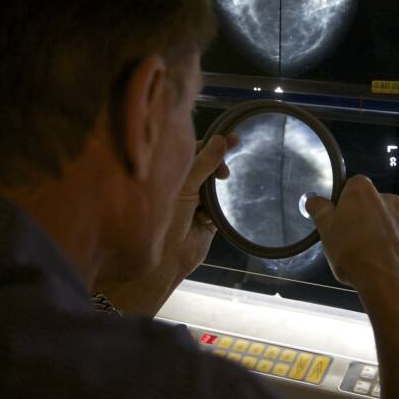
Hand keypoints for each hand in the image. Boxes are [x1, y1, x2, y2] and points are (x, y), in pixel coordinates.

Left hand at [95, 133, 237, 314]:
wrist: (165, 259)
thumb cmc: (165, 218)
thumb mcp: (184, 185)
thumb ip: (204, 162)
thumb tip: (221, 139)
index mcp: (171, 174)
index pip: (193, 151)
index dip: (212, 145)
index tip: (233, 139)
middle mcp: (182, 187)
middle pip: (207, 167)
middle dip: (219, 166)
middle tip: (226, 174)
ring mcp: (195, 205)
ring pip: (215, 188)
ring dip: (218, 190)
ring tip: (220, 191)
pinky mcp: (207, 222)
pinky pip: (219, 209)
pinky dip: (217, 211)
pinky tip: (208, 218)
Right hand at [305, 175, 398, 310]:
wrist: (393, 286)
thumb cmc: (356, 257)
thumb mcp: (326, 233)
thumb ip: (320, 211)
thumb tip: (314, 200)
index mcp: (363, 193)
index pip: (352, 188)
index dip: (346, 205)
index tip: (342, 223)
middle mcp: (391, 199)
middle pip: (376, 205)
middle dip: (368, 220)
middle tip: (357, 244)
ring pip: (396, 222)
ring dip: (388, 234)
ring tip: (378, 258)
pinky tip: (397, 262)